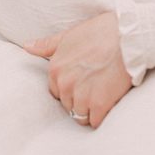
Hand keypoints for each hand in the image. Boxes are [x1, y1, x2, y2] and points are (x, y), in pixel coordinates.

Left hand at [24, 11, 131, 128]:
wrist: (128, 37)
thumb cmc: (101, 32)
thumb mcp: (69, 35)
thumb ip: (47, 44)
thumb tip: (26, 46)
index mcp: (55, 69)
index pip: (56, 92)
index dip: (71, 88)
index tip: (83, 82)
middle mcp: (64, 84)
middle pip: (68, 105)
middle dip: (80, 100)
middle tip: (96, 87)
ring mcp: (81, 95)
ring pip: (80, 116)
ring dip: (90, 111)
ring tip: (103, 95)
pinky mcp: (99, 104)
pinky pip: (95, 122)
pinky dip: (102, 117)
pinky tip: (109, 104)